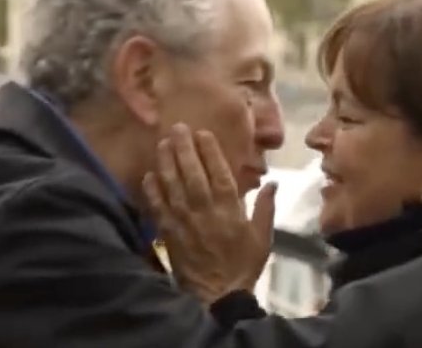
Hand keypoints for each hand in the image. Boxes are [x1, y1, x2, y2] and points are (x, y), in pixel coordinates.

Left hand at [141, 123, 276, 304]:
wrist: (218, 294)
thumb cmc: (243, 264)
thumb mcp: (263, 237)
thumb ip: (266, 207)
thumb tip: (273, 181)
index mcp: (229, 209)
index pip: (219, 173)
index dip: (210, 151)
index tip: (203, 133)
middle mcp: (205, 210)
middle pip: (192, 173)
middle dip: (184, 149)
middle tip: (177, 128)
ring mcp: (184, 221)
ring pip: (173, 185)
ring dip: (166, 163)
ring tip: (162, 143)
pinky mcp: (169, 232)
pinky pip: (158, 208)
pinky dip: (152, 191)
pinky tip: (148, 175)